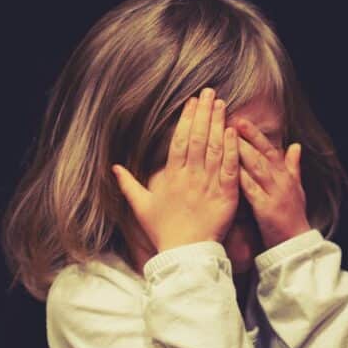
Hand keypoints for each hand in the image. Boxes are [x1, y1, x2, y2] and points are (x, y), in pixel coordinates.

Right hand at [112, 88, 239, 251]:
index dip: (186, 119)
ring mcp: (208, 185)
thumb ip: (129, 185)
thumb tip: (114, 168)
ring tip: (222, 104)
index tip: (192, 102)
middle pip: (198, 138)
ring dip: (218, 124)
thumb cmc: (163, 232)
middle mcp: (190, 177)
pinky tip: (233, 131)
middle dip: (204, 113)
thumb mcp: (142, 207)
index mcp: (171, 177)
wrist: (185, 255)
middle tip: (210, 93)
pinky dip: (231, 149)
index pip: (179, 141)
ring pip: (214, 148)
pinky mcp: (225, 196)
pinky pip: (229, 168)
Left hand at [233, 118, 310, 248]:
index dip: (254, 134)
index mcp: (285, 174)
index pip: (268, 149)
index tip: (240, 120)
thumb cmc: (293, 216)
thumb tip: (296, 145)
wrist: (295, 244)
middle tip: (229, 120)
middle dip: (245, 137)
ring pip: (257, 167)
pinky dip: (241, 178)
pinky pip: (252, 190)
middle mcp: (281, 180)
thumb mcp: (296, 188)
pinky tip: (228, 168)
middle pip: (261, 154)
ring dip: (242, 151)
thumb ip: (293, 166)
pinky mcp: (266, 208)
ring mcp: (274, 193)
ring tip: (226, 138)